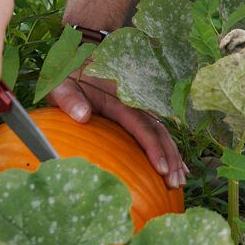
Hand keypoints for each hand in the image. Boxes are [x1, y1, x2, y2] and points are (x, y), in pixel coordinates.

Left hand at [49, 72, 186, 188]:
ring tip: (181, 180)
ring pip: (161, 132)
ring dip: (173, 155)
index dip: (154, 146)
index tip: (161, 167)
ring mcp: (135, 108)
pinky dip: (167, 148)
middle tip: (176, 182)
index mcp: (118, 99)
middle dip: (170, 156)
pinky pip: (155, 131)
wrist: (74, 63)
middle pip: (158, 131)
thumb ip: (70, 99)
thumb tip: (82, 115)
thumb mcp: (63, 86)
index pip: (141, 125)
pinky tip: (177, 165)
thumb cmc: (67, 79)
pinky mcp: (133, 113)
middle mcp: (133, 103)